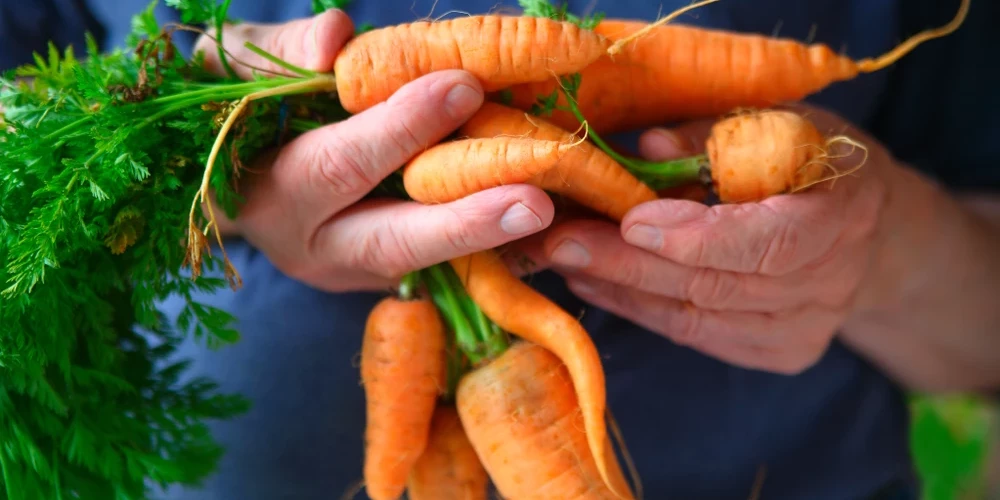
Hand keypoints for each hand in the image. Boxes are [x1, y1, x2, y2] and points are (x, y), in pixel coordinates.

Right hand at [193, 10, 553, 291]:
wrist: (218, 174)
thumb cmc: (224, 106)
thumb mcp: (226, 66)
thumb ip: (273, 50)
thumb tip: (335, 38)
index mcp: (265, 193)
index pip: (337, 166)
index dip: (398, 128)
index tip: (462, 84)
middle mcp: (311, 246)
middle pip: (389, 242)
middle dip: (462, 221)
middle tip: (534, 199)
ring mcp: (350, 270)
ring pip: (425, 265)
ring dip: (490, 243)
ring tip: (553, 218)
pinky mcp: (383, 275)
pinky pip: (444, 270)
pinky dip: (494, 249)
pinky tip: (550, 228)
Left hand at [527, 105, 890, 374]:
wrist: (868, 231)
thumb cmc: (812, 160)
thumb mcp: (777, 124)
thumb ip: (714, 137)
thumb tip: (651, 146)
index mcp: (842, 214)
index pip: (766, 241)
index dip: (695, 236)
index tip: (629, 220)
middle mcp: (830, 283)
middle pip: (716, 285)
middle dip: (629, 264)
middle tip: (561, 241)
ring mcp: (805, 328)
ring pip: (696, 318)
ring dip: (621, 290)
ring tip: (564, 260)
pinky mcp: (778, 352)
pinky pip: (695, 336)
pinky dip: (641, 310)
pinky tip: (597, 284)